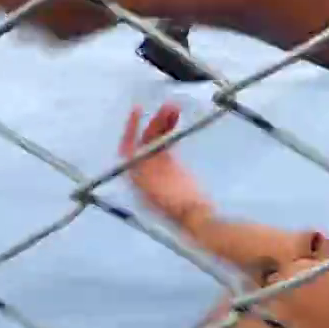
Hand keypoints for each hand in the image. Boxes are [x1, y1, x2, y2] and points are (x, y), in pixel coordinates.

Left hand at [120, 103, 214, 234]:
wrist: (200, 220)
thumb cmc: (185, 211)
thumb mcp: (168, 196)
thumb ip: (155, 179)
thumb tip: (140, 162)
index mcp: (138, 180)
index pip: (129, 150)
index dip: (131, 130)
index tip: (138, 112)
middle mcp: (143, 172)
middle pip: (144, 142)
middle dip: (155, 123)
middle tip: (170, 107)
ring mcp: (156, 168)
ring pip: (155, 140)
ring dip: (163, 123)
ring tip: (175, 108)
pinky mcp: (169, 166)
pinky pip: (165, 143)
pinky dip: (169, 130)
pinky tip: (175, 119)